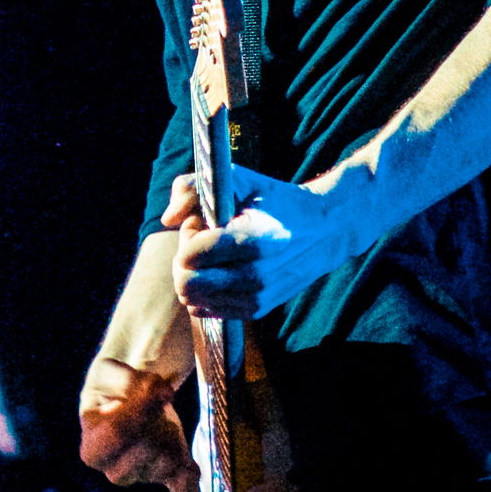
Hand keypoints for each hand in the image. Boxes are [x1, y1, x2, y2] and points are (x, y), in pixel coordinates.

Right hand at [78, 358, 197, 491]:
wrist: (131, 395)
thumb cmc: (114, 385)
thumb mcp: (108, 372)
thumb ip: (127, 379)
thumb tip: (162, 393)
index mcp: (93, 445)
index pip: (115, 435)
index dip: (139, 413)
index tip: (159, 391)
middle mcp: (114, 468)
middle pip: (141, 456)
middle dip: (155, 428)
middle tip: (159, 408)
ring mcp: (142, 475)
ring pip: (165, 468)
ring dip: (173, 438)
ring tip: (165, 420)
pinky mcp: (167, 477)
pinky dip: (189, 481)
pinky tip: (190, 465)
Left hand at [167, 163, 351, 320]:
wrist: (324, 231)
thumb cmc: (274, 201)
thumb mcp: (238, 180)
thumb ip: (193, 188)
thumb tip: (166, 219)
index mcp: (251, 240)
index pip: (190, 254)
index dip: (187, 235)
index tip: (201, 223)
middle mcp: (255, 274)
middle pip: (187, 284)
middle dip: (183, 261)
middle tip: (200, 243)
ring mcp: (257, 296)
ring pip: (193, 300)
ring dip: (194, 277)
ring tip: (213, 257)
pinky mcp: (257, 309)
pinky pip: (208, 310)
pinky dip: (204, 293)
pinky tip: (219, 272)